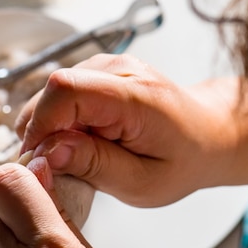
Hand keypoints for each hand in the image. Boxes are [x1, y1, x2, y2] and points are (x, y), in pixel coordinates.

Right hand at [16, 53, 235, 206]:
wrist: (206, 134)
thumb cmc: (180, 162)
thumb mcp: (142, 183)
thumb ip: (94, 165)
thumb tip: (47, 152)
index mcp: (136, 97)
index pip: (66, 91)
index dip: (42, 126)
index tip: (41, 161)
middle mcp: (120, 69)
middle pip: (52, 89)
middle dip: (41, 131)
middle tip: (56, 166)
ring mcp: (107, 64)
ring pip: (50, 91)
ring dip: (49, 126)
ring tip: (74, 155)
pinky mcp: (97, 69)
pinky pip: (60, 93)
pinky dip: (58, 119)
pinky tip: (79, 140)